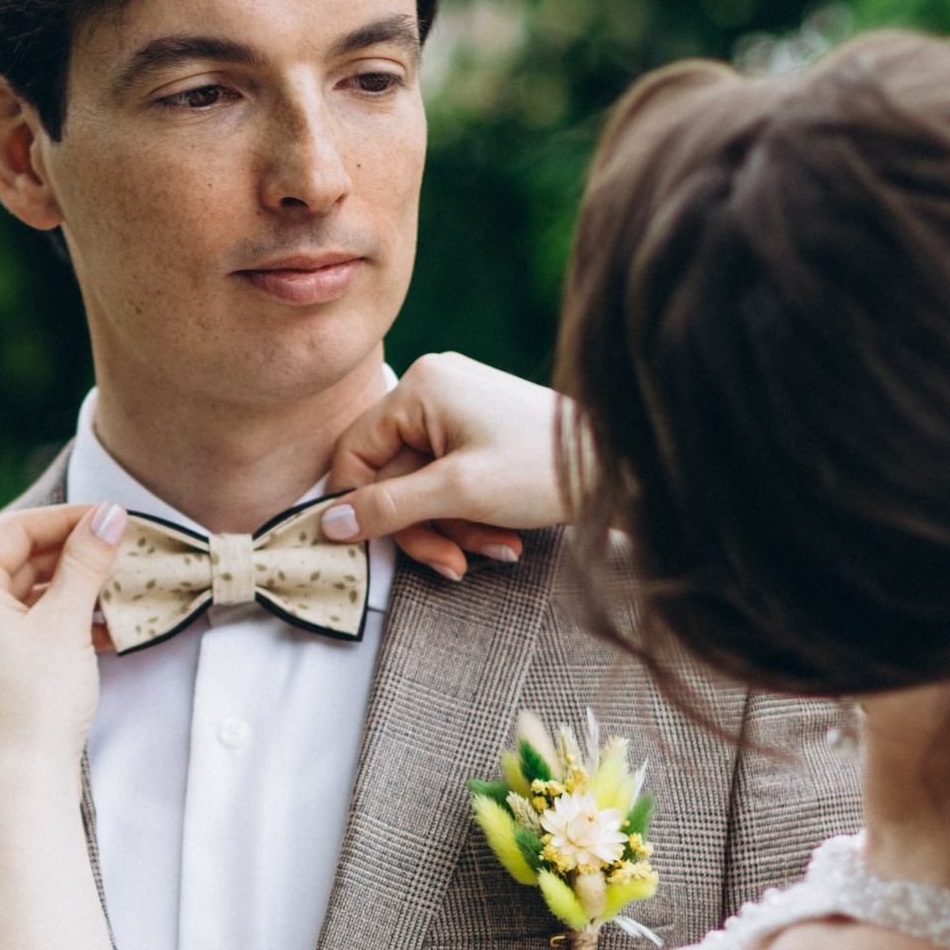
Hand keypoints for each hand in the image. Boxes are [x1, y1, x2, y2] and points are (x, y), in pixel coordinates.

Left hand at [0, 498, 123, 786]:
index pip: (13, 532)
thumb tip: (106, 516)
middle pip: (12, 565)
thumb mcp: (67, 623)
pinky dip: (50, 627)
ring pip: (16, 602)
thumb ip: (85, 563)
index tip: (110, 518)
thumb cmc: (38, 704)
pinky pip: (12, 636)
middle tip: (117, 553)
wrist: (22, 785)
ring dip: (64, 594)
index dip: (66, 519)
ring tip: (112, 595)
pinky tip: (94, 634)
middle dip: (68, 558)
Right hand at [319, 350, 568, 581]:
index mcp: (421, 386)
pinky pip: (450, 482)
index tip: (368, 547)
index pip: (355, 451)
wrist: (620, 469)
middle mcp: (434, 389)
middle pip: (393, 477)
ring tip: (495, 549)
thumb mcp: (458, 494)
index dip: (358, 504)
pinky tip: (503, 536)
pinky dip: (469, 515)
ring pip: (423, 487)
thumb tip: (329, 522)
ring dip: (453, 529)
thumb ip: (388, 507)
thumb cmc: (543, 469)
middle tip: (454, 563)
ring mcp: (458, 410)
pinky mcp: (480, 432)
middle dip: (426, 527)